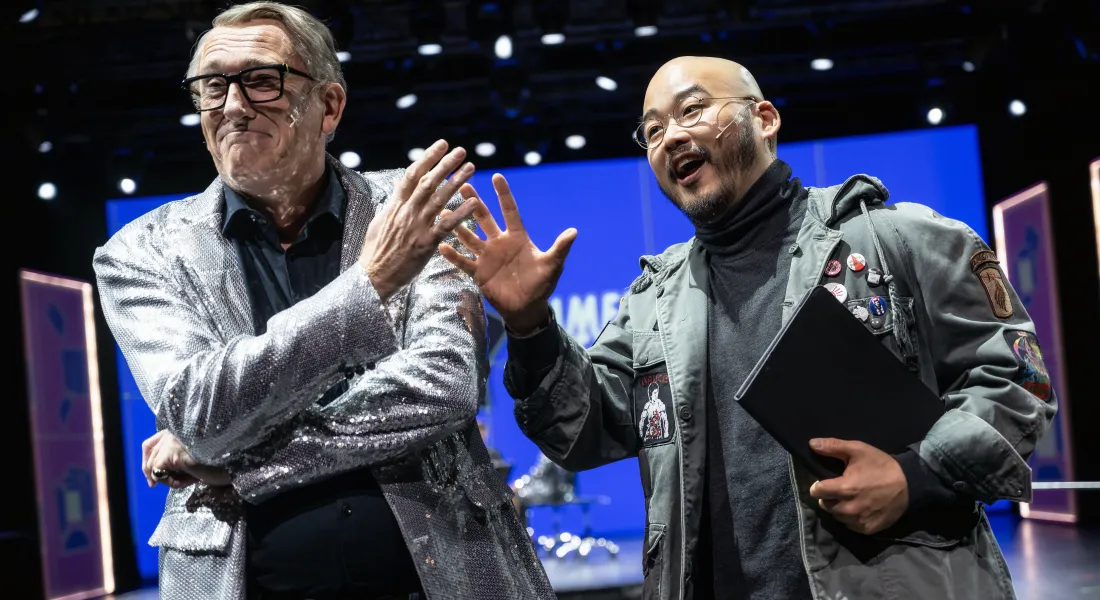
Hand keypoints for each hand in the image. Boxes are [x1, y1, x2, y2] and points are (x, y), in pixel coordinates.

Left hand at [141, 430, 230, 488]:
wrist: (232, 463)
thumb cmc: (220, 462)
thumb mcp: (194, 458)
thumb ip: (175, 459)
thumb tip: (154, 475)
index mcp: (179, 428)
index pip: (151, 443)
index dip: (147, 460)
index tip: (152, 476)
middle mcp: (173, 430)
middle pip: (149, 454)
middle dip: (154, 472)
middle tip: (160, 484)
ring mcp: (171, 440)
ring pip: (154, 465)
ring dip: (168, 478)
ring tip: (188, 480)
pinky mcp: (171, 452)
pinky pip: (158, 472)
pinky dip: (171, 481)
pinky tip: (188, 480)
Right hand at [361, 139, 478, 301]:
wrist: (374, 276)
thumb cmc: (376, 252)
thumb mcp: (380, 222)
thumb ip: (392, 205)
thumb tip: (398, 189)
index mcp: (395, 205)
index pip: (412, 175)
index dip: (427, 158)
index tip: (440, 145)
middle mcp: (407, 212)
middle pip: (428, 182)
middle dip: (445, 164)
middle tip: (461, 151)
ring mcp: (417, 227)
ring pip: (439, 199)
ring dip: (456, 181)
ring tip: (471, 168)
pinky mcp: (426, 243)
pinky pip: (446, 225)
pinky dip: (460, 213)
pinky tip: (473, 203)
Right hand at [438, 174, 576, 334]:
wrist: (527, 308)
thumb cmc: (542, 284)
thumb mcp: (552, 265)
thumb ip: (560, 248)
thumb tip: (574, 231)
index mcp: (517, 237)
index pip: (510, 211)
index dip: (504, 195)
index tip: (496, 176)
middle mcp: (499, 243)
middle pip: (485, 218)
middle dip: (474, 202)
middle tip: (463, 185)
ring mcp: (487, 257)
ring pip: (470, 237)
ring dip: (458, 226)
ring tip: (445, 212)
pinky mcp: (479, 273)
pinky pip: (464, 262)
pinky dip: (453, 255)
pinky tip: (441, 246)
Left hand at [807, 438, 907, 534]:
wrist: (909, 484)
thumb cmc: (881, 465)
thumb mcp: (858, 450)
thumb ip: (833, 447)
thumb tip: (811, 444)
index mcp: (844, 488)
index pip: (816, 492)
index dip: (818, 485)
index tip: (826, 482)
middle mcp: (848, 508)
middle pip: (825, 505)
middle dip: (829, 497)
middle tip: (841, 489)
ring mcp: (858, 521)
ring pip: (836, 516)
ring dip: (839, 508)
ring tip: (850, 498)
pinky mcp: (867, 529)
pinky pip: (849, 526)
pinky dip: (851, 518)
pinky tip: (859, 508)